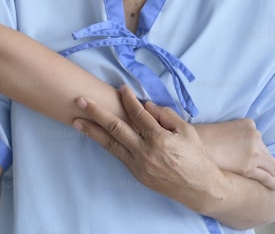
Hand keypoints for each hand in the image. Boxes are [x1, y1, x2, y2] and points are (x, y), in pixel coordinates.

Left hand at [73, 85, 235, 213]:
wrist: (199, 188)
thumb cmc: (195, 156)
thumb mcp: (187, 131)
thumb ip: (166, 116)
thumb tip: (147, 105)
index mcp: (159, 138)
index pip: (138, 113)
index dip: (128, 99)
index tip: (121, 88)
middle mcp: (145, 151)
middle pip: (115, 127)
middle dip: (96, 112)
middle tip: (80, 100)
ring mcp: (138, 164)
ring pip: (110, 144)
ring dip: (91, 131)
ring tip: (75, 120)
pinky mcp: (136, 173)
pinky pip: (117, 154)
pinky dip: (104, 143)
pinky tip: (93, 135)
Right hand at [194, 120, 274, 190]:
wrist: (196, 147)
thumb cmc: (204, 139)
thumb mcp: (222, 129)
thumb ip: (235, 135)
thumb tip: (240, 147)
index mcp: (248, 124)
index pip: (259, 140)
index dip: (263, 151)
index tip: (268, 156)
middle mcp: (255, 136)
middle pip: (266, 153)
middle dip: (272, 163)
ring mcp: (254, 152)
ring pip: (270, 166)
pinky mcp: (250, 167)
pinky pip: (267, 176)